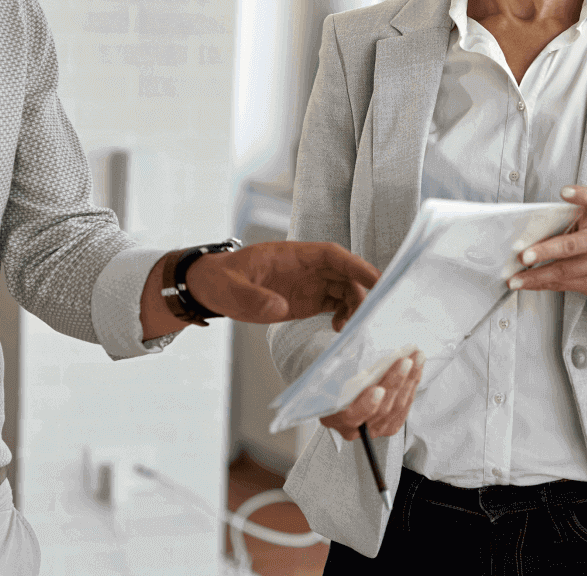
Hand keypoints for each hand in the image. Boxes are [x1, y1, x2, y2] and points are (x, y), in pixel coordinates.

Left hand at [184, 241, 378, 330]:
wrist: (211, 289)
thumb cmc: (220, 279)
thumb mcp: (231, 288)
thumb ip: (253, 297)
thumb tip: (279, 307)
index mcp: (292, 255)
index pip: (332, 255)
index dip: (355, 265)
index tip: (375, 278)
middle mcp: (307, 268)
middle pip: (345, 274)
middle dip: (361, 291)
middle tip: (366, 317)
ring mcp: (309, 284)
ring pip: (344, 290)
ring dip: (354, 307)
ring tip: (348, 329)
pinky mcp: (307, 301)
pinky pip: (336, 304)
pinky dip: (344, 316)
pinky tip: (339, 330)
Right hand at [319, 350, 422, 440]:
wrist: (338, 392)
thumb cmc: (334, 380)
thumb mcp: (332, 372)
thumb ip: (348, 367)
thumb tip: (370, 351)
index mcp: (334, 415)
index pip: (351, 415)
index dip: (367, 404)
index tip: (378, 390)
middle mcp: (353, 427)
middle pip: (380, 409)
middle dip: (396, 382)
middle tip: (406, 362)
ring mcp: (373, 428)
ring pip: (395, 408)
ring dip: (409, 381)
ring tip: (416, 360)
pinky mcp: (388, 426)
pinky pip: (403, 409)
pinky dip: (411, 388)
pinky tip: (416, 372)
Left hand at [507, 185, 586, 304]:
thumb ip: (566, 222)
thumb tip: (525, 233)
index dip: (581, 195)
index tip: (564, 191)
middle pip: (571, 245)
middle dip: (544, 251)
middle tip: (523, 256)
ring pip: (564, 270)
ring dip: (535, 276)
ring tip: (515, 279)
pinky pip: (564, 285)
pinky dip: (541, 285)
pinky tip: (527, 284)